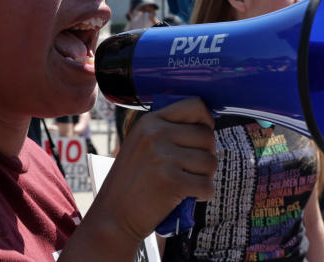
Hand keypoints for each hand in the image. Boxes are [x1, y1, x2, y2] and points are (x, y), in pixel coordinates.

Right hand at [88, 98, 217, 241]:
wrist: (112, 218)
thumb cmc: (133, 183)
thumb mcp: (141, 145)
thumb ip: (167, 131)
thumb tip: (208, 125)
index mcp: (149, 122)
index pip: (194, 105)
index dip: (206, 121)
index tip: (203, 137)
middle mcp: (155, 135)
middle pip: (207, 136)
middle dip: (206, 155)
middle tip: (191, 170)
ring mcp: (163, 158)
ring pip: (211, 161)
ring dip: (206, 176)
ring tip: (187, 184)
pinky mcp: (172, 182)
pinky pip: (207, 185)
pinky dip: (204, 195)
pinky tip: (188, 198)